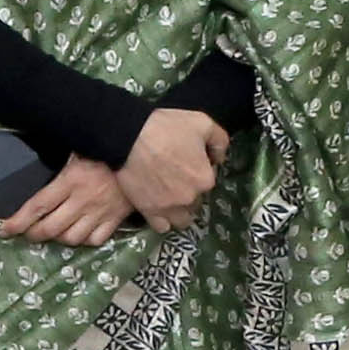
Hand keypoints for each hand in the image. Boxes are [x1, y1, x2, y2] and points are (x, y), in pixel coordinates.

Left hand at [1, 157, 131, 246]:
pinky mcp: (115, 220)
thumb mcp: (78, 149)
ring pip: (71, 238)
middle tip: (26, 233)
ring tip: (52, 232)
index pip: (38, 206)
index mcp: (70, 181)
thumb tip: (35, 159)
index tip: (4, 230)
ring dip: (57, 238)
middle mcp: (82, 201)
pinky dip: (84, 240)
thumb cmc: (104, 148)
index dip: (18, 221)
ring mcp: (99, 213)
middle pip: (51, 228)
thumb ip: (61, 162)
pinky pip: (95, 240)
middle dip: (33, 234)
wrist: (142, 153)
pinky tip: (79, 233)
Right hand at [119, 109, 232, 230]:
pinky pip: (162, 226)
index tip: (188, 161)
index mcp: (205, 179)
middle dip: (190, 191)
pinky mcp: (149, 212)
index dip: (200, 169)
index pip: (209, 180)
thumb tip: (219, 158)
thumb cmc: (166, 127)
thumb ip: (219, 141)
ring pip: (182, 219)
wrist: (128, 137)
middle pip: (197, 200)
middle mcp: (190, 198)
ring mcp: (169, 208)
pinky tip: (160, 207)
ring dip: (180, 210)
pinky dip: (163, 220)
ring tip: (170, 196)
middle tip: (176, 175)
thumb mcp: (202, 123)